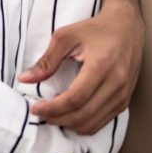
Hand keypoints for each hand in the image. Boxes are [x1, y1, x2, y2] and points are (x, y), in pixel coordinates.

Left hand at [19, 0, 142, 133]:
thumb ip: (47, 60)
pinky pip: (102, 122)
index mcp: (101, 66)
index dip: (53, 108)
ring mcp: (123, 95)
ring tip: (53, 115)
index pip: (75, 98)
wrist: (126, 27)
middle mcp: (116, 84)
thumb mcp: (66, 37)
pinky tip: (69, 115)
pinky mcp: (124, 100)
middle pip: (83, 115)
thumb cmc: (95, 30)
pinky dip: (83, 124)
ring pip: (93, 123)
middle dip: (58, 119)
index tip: (36, 108)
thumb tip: (25, 79)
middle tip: (41, 114)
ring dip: (70, 124)